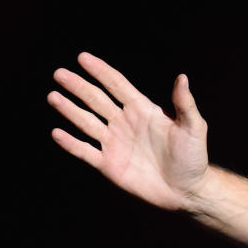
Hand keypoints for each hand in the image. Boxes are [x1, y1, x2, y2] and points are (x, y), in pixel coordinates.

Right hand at [48, 52, 209, 210]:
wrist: (186, 190)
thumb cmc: (194, 157)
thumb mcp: (193, 128)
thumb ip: (185, 104)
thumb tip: (182, 77)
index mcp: (143, 110)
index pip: (117, 85)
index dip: (101, 71)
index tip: (83, 58)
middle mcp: (125, 123)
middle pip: (97, 100)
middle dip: (78, 87)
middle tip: (59, 73)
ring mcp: (115, 143)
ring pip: (86, 122)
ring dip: (69, 110)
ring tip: (53, 96)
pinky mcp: (109, 165)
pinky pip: (85, 151)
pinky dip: (71, 143)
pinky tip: (56, 132)